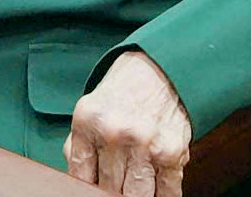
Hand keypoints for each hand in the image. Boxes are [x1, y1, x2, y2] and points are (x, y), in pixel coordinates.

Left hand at [66, 51, 193, 195]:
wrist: (162, 66)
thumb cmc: (124, 92)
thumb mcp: (91, 110)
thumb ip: (79, 146)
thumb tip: (77, 182)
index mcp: (88, 123)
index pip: (80, 177)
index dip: (87, 190)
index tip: (94, 190)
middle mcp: (115, 134)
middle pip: (108, 189)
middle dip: (111, 192)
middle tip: (116, 186)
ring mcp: (145, 144)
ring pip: (136, 196)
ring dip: (135, 195)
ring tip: (133, 187)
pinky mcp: (173, 151)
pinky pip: (167, 192)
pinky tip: (155, 191)